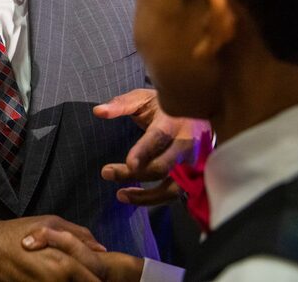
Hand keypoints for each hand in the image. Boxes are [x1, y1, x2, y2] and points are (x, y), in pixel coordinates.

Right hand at [0, 216, 105, 281]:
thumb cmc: (17, 234)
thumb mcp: (49, 223)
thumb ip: (79, 235)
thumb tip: (101, 248)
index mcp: (65, 265)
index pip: (97, 280)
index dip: (100, 277)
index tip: (98, 274)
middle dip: (88, 280)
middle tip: (81, 273)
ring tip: (61, 274)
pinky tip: (48, 278)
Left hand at [94, 89, 210, 204]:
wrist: (199, 110)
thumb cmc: (165, 106)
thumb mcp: (143, 98)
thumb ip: (121, 104)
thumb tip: (98, 111)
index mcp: (174, 122)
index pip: (159, 138)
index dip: (144, 152)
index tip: (129, 164)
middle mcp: (186, 144)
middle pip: (162, 166)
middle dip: (133, 173)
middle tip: (106, 172)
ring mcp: (192, 163)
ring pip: (172, 187)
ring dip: (146, 196)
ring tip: (120, 195)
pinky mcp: (193, 176)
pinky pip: (175, 193)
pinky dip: (154, 199)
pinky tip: (135, 196)